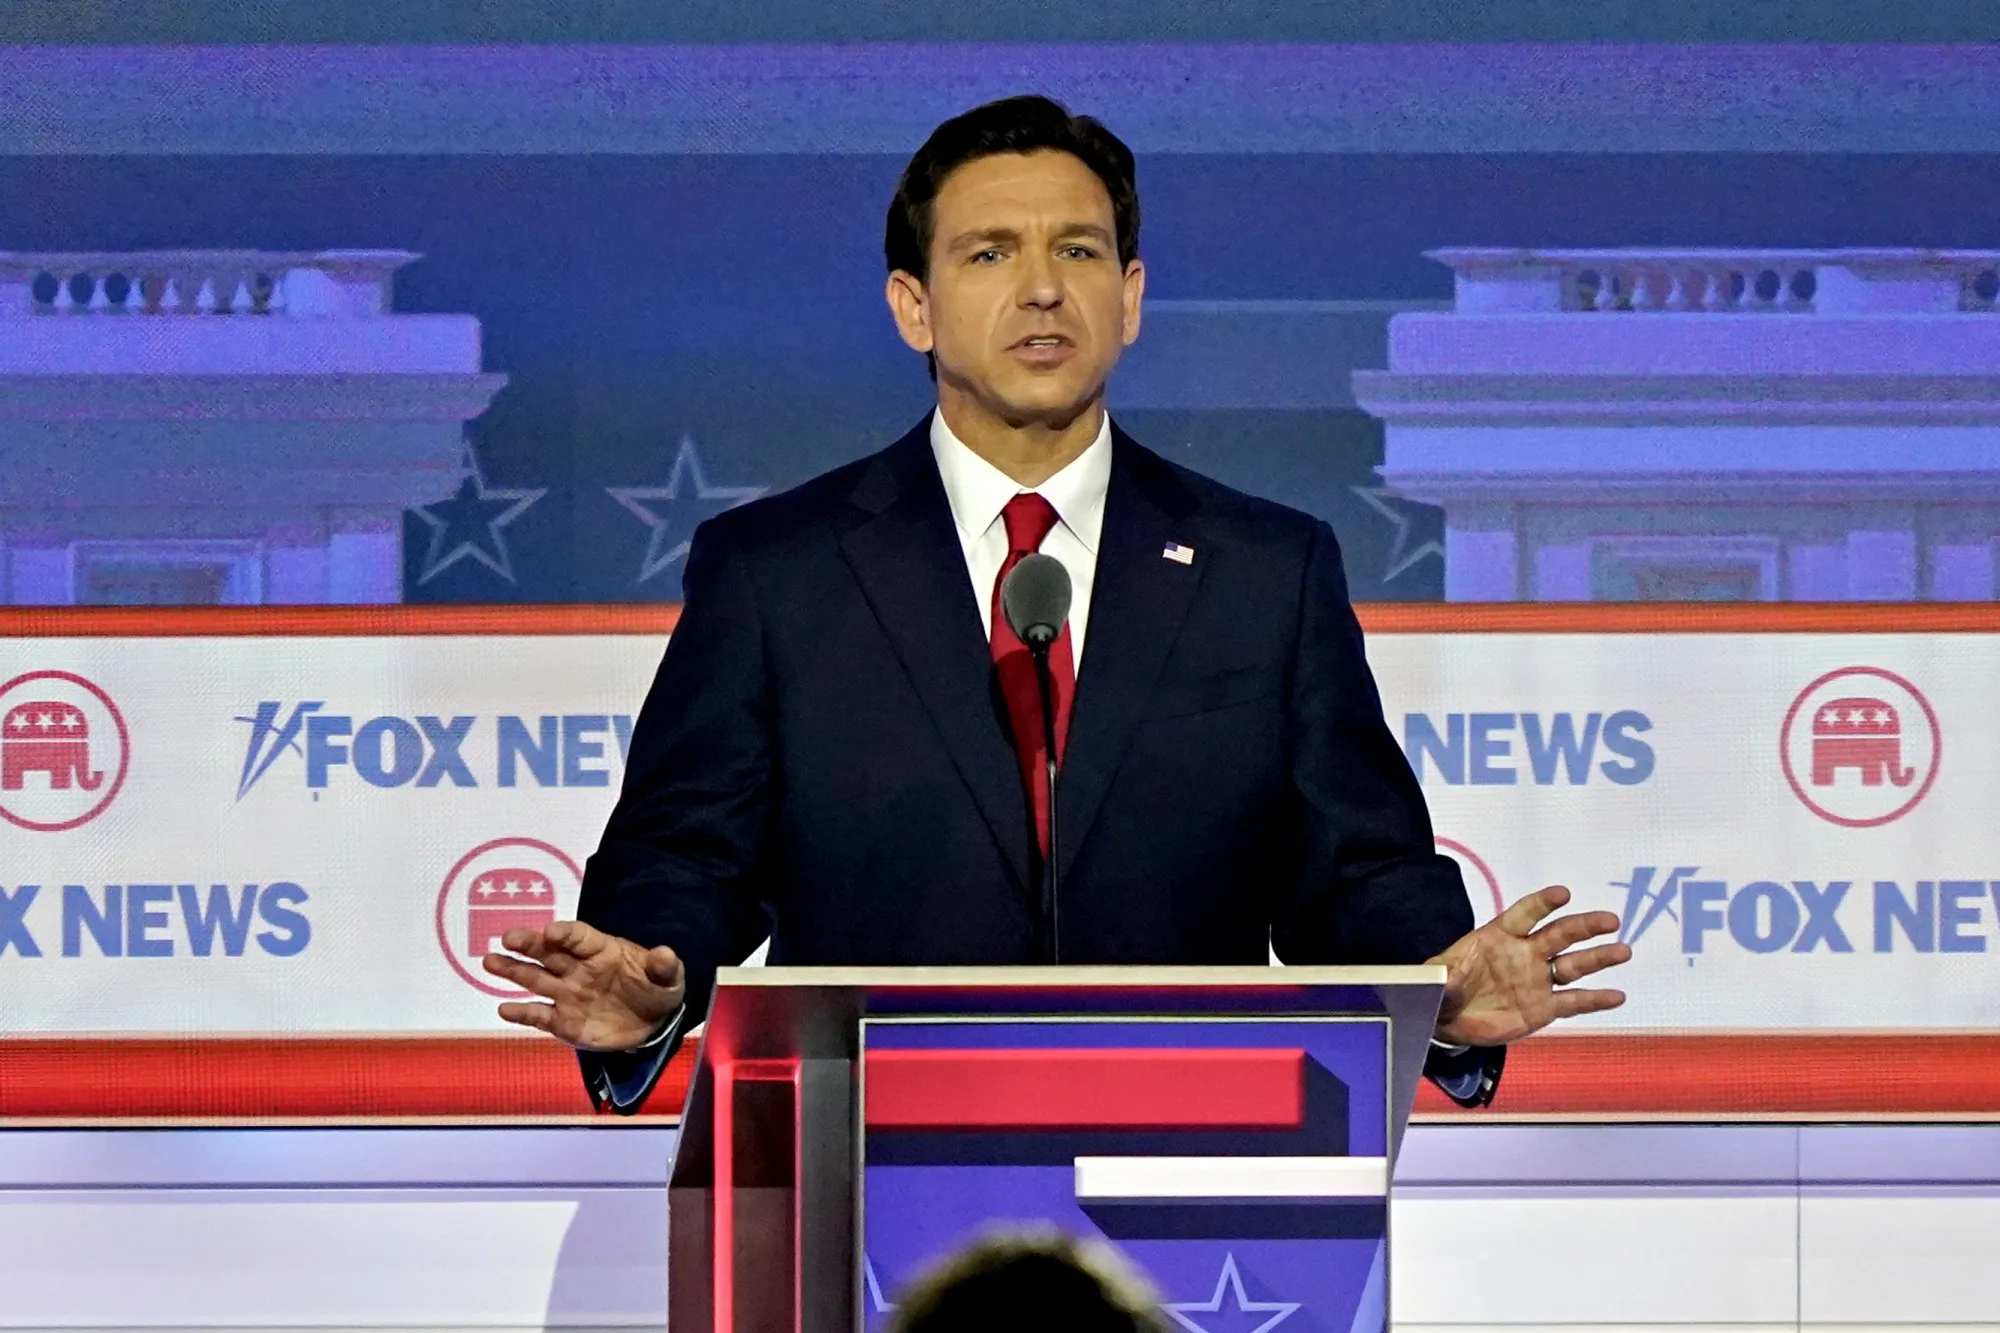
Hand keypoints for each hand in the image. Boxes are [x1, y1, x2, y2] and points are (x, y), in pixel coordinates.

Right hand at [483, 920, 686, 1050]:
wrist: (654, 1023)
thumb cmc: (657, 990)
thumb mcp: (669, 978)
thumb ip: (665, 966)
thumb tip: (665, 953)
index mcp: (601, 950)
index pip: (578, 937)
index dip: (564, 933)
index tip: (550, 933)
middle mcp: (578, 968)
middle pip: (548, 953)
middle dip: (529, 944)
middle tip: (508, 939)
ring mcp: (568, 994)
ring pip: (535, 979)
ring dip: (512, 970)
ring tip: (490, 962)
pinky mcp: (563, 1021)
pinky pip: (539, 1015)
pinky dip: (521, 1013)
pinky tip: (504, 1009)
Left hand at [1428, 885, 1629, 1046]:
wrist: (1447, 1019)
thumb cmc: (1443, 987)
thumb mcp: (1437, 978)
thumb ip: (1444, 976)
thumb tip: (1442, 977)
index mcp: (1499, 936)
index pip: (1525, 914)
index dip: (1542, 904)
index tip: (1562, 894)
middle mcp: (1525, 954)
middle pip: (1559, 934)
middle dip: (1584, 926)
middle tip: (1610, 919)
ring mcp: (1536, 980)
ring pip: (1573, 966)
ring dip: (1598, 958)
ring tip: (1622, 951)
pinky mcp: (1543, 1008)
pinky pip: (1573, 1002)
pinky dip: (1595, 999)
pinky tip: (1617, 995)